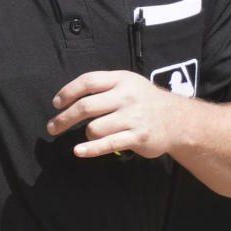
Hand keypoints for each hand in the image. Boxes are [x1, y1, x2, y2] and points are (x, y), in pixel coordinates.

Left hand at [48, 70, 180, 158]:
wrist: (178, 120)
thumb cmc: (146, 101)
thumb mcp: (129, 84)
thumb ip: (105, 87)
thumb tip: (71, 98)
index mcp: (121, 80)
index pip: (88, 81)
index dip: (68, 92)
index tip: (56, 104)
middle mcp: (126, 96)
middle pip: (85, 106)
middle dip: (64, 118)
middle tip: (52, 127)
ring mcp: (132, 117)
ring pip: (94, 128)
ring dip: (85, 134)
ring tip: (89, 136)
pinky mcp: (137, 137)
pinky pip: (107, 144)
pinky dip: (90, 149)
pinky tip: (78, 151)